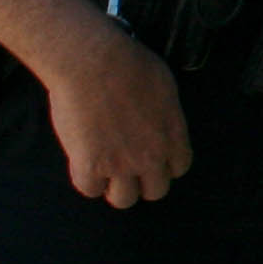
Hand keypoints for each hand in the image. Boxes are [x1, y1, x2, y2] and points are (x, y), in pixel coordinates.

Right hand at [42, 22, 191, 208]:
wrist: (93, 63)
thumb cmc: (130, 64)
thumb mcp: (165, 88)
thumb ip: (166, 115)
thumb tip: (160, 122)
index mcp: (173, 136)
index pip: (179, 168)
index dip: (164, 164)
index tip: (152, 157)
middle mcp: (151, 157)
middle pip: (155, 191)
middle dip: (143, 181)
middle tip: (127, 168)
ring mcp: (121, 165)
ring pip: (123, 199)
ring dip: (114, 187)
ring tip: (105, 171)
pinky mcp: (89, 166)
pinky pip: (89, 189)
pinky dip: (86, 179)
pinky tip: (83, 163)